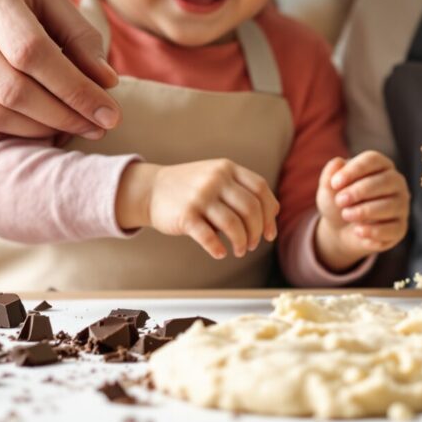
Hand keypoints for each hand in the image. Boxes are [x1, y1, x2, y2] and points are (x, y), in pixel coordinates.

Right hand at [0, 0, 120, 144]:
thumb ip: (75, 31)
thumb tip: (106, 82)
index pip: (35, 53)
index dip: (76, 89)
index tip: (109, 112)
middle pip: (13, 91)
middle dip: (63, 116)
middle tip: (95, 126)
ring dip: (36, 131)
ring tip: (65, 127)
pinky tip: (22, 129)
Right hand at [116, 159, 279, 259]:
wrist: (151, 189)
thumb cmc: (192, 189)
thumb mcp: (217, 178)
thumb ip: (241, 191)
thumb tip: (271, 217)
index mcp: (228, 168)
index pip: (260, 189)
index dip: (269, 214)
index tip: (269, 234)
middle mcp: (216, 179)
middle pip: (250, 208)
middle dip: (256, 232)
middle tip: (252, 245)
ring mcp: (200, 196)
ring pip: (233, 224)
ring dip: (241, 242)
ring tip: (239, 251)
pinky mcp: (185, 214)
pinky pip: (208, 236)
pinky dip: (217, 248)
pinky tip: (220, 253)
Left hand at [314, 152, 409, 268]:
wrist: (340, 230)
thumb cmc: (339, 202)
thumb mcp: (329, 188)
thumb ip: (330, 174)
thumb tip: (337, 162)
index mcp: (380, 165)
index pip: (373, 160)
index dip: (354, 170)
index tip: (334, 183)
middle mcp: (396, 182)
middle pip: (385, 181)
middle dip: (359, 191)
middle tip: (339, 201)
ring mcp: (401, 205)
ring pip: (389, 205)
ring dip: (364, 211)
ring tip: (346, 215)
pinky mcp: (400, 227)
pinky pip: (392, 228)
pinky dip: (373, 231)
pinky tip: (357, 231)